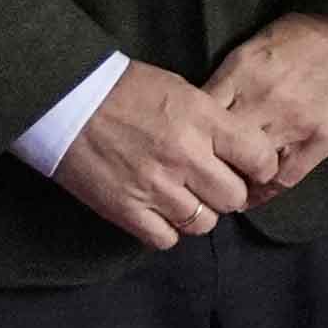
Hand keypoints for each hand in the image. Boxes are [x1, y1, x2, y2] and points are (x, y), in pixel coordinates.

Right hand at [58, 60, 271, 251]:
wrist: (67, 98)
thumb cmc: (126, 88)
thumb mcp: (182, 90)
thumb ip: (213, 123)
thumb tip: (236, 152)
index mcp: (203, 120)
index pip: (259, 158)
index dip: (260, 167)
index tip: (251, 168)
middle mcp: (185, 156)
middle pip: (234, 197)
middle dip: (228, 192)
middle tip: (212, 183)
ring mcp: (155, 186)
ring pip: (203, 223)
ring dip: (197, 212)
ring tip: (182, 197)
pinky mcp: (126, 209)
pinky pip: (165, 239)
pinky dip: (166, 230)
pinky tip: (158, 212)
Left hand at [205, 12, 327, 199]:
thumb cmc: (308, 33)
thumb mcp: (257, 45)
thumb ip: (232, 78)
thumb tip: (204, 111)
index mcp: (243, 70)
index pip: (201, 116)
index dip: (190, 138)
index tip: (186, 151)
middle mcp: (263, 98)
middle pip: (220, 148)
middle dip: (209, 165)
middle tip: (202, 176)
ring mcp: (294, 120)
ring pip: (250, 168)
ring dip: (237, 181)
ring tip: (228, 189)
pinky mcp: (323, 137)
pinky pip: (285, 178)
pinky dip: (267, 192)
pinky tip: (258, 193)